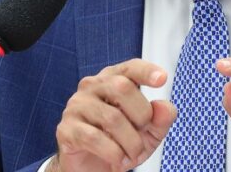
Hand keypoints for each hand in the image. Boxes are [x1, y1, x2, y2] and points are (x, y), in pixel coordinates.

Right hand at [52, 59, 176, 171]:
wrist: (93, 169)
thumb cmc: (120, 142)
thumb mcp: (149, 133)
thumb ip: (161, 118)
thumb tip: (164, 107)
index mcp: (113, 80)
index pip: (130, 68)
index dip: (146, 71)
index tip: (162, 79)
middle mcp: (92, 87)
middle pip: (122, 87)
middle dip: (142, 115)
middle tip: (143, 134)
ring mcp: (76, 106)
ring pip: (112, 117)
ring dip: (130, 142)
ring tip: (132, 154)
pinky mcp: (66, 129)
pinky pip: (94, 137)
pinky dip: (113, 153)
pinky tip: (118, 159)